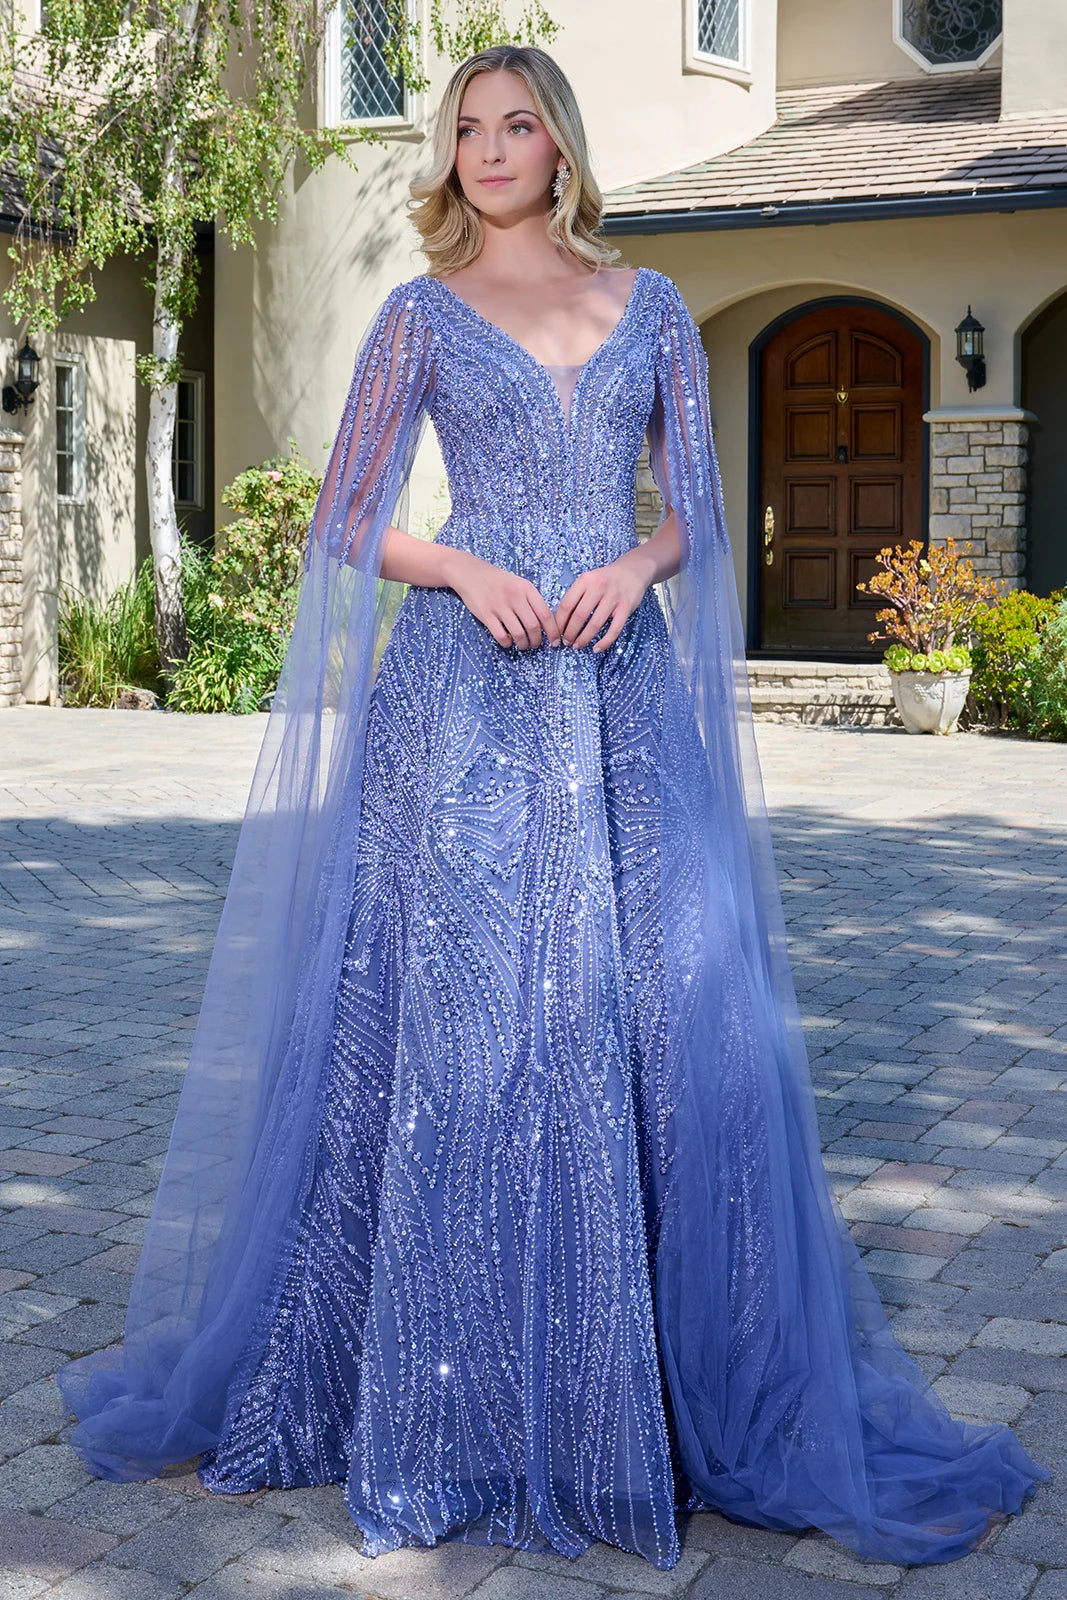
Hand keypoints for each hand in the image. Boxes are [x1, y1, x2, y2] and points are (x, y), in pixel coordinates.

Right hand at [445, 549, 561, 649]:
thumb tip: (546, 624)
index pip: (546, 614)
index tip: (555, 642)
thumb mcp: (519, 583)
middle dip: (537, 641)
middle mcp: (515, 596)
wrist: (470, 572)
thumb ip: (531, 600)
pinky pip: (501, 635)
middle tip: (535, 644)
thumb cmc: (498, 580)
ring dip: (523, 644)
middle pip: (533, 626)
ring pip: (518, 633)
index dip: (553, 631)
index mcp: (526, 588)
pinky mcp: (485, 614)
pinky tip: (508, 641)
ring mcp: (499, 605)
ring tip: (523, 645)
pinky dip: (507, 643)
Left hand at [554, 548, 654, 652]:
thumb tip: (561, 621)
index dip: (559, 623)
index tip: (557, 633)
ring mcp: (614, 597)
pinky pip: (614, 630)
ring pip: (595, 624)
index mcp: (585, 580)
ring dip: (584, 639)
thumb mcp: (588, 580)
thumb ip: (576, 596)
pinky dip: (604, 642)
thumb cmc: (606, 579)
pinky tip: (596, 648)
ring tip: (577, 645)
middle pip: (579, 616)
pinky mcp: (626, 607)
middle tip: (566, 642)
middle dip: (570, 633)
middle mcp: (599, 587)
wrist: (632, 570)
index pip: (566, 605)